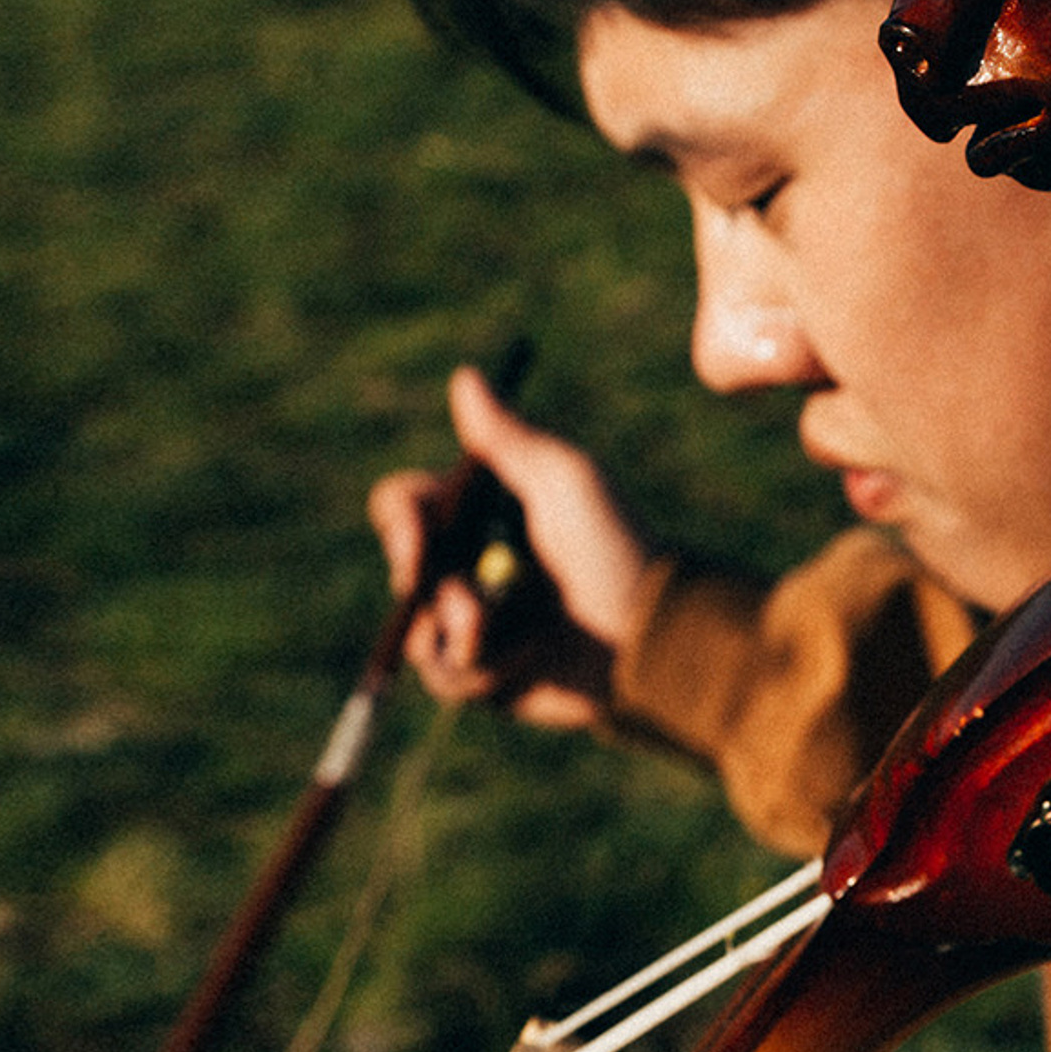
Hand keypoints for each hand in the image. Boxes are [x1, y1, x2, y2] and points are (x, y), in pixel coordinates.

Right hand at [366, 367, 653, 730]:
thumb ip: (509, 436)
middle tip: (437, 587)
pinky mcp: (487, 674)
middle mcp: (475, 564)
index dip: (401, 520)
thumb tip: (466, 377)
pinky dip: (473, 667)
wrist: (648, 637)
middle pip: (405, 566)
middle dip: (419, 576)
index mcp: (487, 513)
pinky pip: (445, 674)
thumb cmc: (614, 547)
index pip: (412, 506)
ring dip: (452, 626)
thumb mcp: (563, 481)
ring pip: (420, 626)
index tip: (416, 537)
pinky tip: (520, 661)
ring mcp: (478, 622)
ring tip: (492, 630)